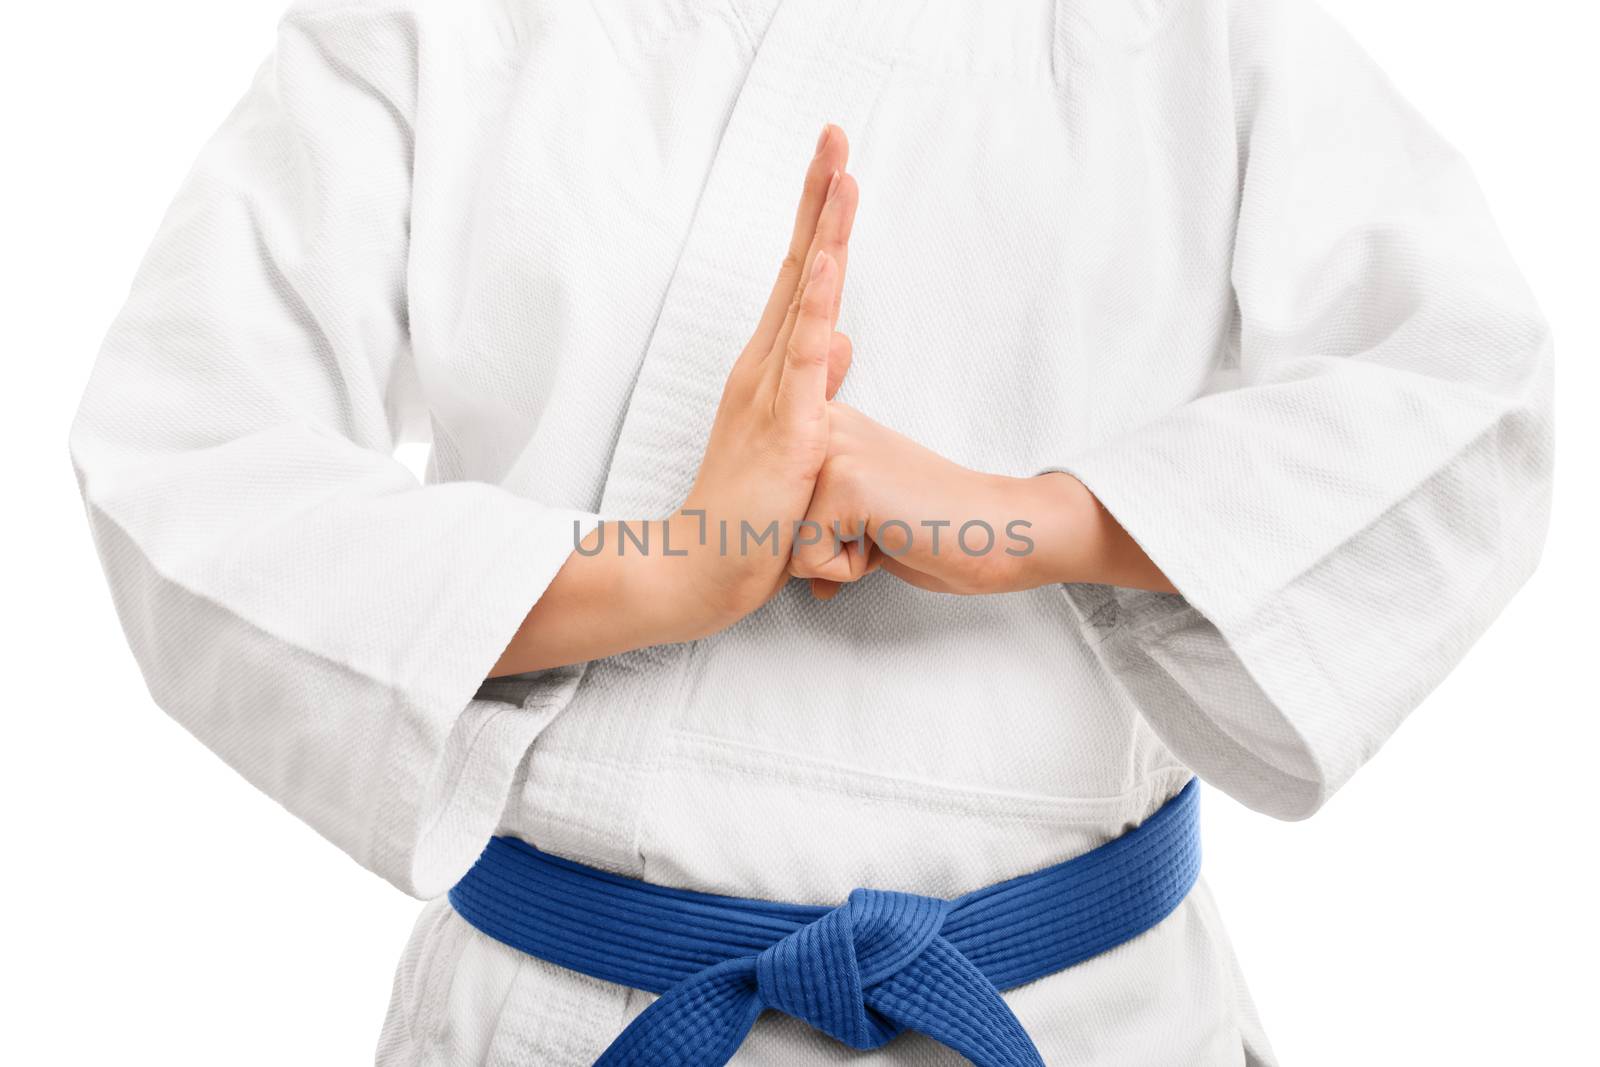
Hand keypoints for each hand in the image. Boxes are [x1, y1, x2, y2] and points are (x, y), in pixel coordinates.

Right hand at [491, 126, 857, 674]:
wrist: (701, 568)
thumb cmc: (749, 515)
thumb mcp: (797, 440)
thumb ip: (817, 386)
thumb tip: (844, 337)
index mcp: (769, 371)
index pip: (801, 280)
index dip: (819, 221)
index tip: (836, 167)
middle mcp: (763, 367)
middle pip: (798, 264)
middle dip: (818, 197)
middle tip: (834, 132)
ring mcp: (771, 391)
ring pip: (803, 294)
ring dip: (822, 228)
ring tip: (840, 169)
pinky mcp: (785, 424)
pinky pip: (803, 353)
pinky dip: (817, 301)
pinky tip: (828, 255)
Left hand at [787, 403, 1175, 598]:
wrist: (991, 532)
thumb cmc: (929, 529)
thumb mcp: (855, 514)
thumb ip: (810, 520)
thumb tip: (770, 566)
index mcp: (821, 424)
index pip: (774, 503)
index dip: (816, 534)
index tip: (871, 516)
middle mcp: (820, 425)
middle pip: (775, 523)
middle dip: (822, 548)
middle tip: (880, 527)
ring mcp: (831, 450)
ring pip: (787, 544)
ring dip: (836, 560)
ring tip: (884, 531)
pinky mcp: (844, 484)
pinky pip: (809, 560)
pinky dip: (851, 570)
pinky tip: (889, 539)